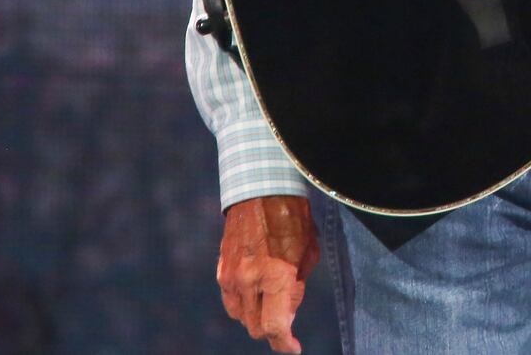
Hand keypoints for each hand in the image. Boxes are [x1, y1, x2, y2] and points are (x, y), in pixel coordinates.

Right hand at [218, 194, 319, 352]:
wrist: (261, 192)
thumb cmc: (294, 220)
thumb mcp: (308, 253)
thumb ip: (296, 287)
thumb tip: (287, 313)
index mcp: (276, 276)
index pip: (275, 327)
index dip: (285, 343)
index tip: (294, 348)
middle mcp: (250, 281)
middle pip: (256, 328)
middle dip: (272, 331)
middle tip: (286, 325)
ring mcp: (231, 277)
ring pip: (241, 317)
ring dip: (256, 317)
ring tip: (271, 303)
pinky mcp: (221, 271)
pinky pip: (231, 301)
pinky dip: (243, 303)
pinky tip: (256, 292)